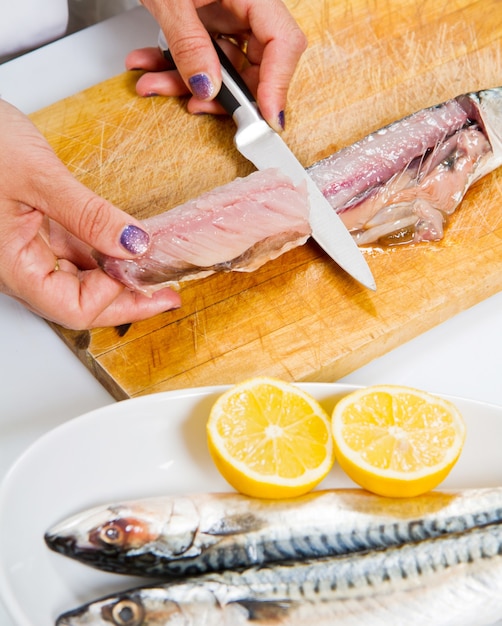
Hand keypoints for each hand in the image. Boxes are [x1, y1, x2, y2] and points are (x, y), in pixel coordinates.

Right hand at [0, 99, 180, 329]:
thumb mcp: (37, 176)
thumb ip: (88, 215)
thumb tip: (133, 245)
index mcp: (12, 264)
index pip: (73, 308)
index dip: (117, 302)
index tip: (153, 285)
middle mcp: (21, 264)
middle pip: (81, 301)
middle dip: (126, 299)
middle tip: (166, 292)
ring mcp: (29, 248)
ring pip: (81, 278)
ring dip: (119, 277)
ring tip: (155, 271)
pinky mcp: (36, 229)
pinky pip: (76, 252)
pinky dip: (105, 252)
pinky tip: (128, 246)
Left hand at [127, 0, 306, 131]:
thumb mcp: (171, 0)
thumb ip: (190, 45)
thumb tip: (208, 89)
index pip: (283, 44)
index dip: (277, 86)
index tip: (266, 119)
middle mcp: (246, 7)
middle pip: (255, 65)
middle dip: (222, 93)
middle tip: (198, 108)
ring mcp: (227, 16)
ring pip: (222, 68)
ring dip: (186, 84)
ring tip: (153, 85)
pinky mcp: (208, 23)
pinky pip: (201, 57)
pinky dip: (174, 68)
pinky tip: (150, 68)